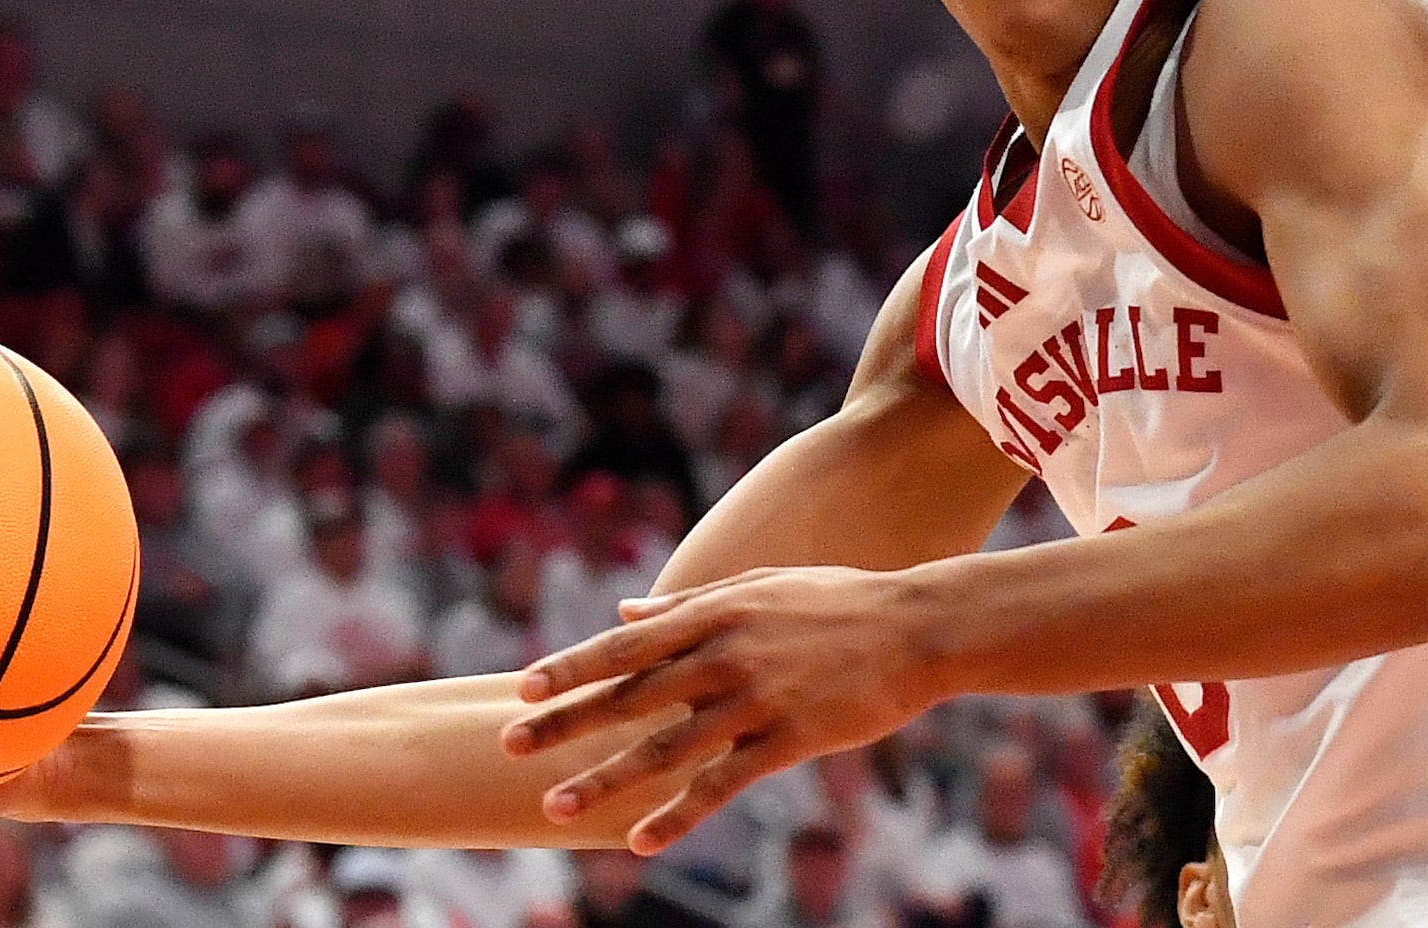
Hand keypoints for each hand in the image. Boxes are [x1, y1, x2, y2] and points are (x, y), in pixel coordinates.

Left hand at [501, 567, 947, 852]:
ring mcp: (757, 698)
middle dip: (564, 723)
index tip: (523, 691)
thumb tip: (622, 613)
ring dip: (606, 778)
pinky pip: (722, 784)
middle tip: (507, 746)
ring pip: (665, 746)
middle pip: (629, 694)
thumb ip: (688, 603)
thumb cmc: (839, 602)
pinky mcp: (789, 739)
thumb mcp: (759, 587)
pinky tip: (642, 841)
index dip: (572, 668)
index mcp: (716, 612)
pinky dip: (679, 813)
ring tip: (556, 808)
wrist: (920, 627)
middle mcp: (726, 653)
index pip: (626, 644)